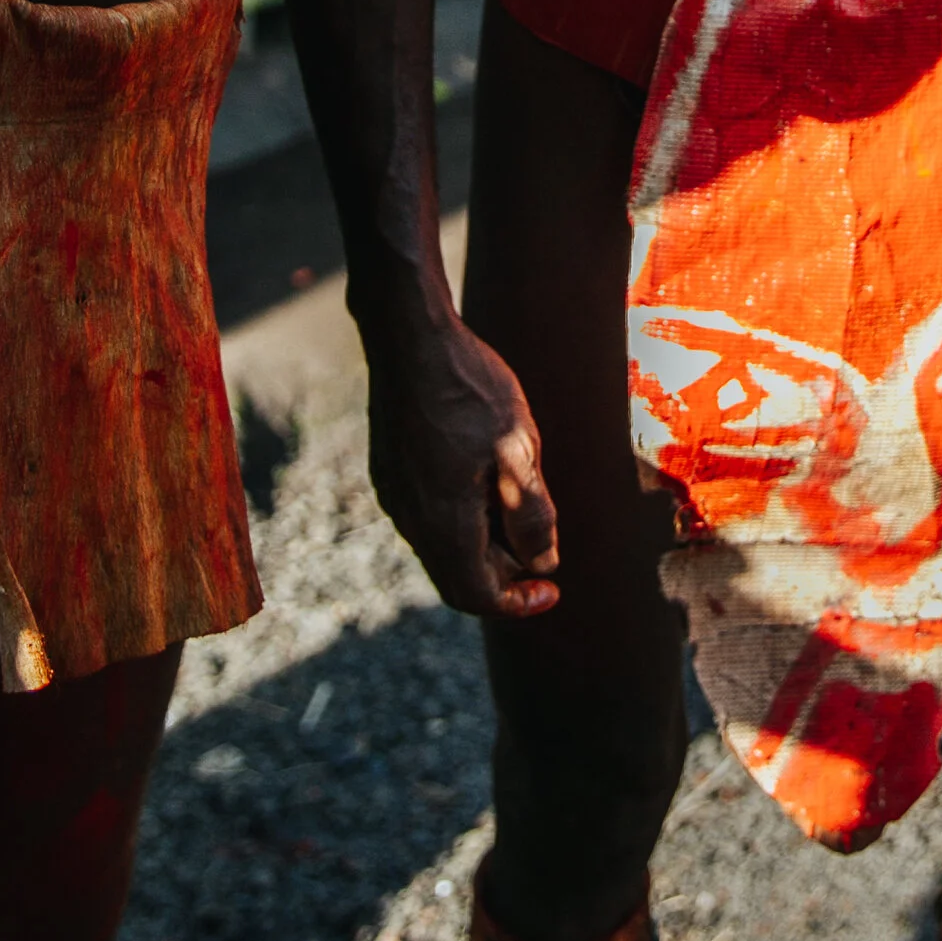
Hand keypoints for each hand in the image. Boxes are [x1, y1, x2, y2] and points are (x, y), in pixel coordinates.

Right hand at [364, 306, 559, 620]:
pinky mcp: (389, 468)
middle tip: (544, 551)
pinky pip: (427, 516)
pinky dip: (462, 519)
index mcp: (443, 522)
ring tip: (522, 508)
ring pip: (441, 545)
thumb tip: (544, 563)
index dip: (518, 603)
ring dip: (483, 545)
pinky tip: (488, 480)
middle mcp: (410, 518)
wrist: (408, 336)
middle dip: (503, 575)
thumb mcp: (518, 449)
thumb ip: (531, 514)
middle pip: (457, 576)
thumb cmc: (469, 388)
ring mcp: (394, 492)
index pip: (477, 595)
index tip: (552, 590)